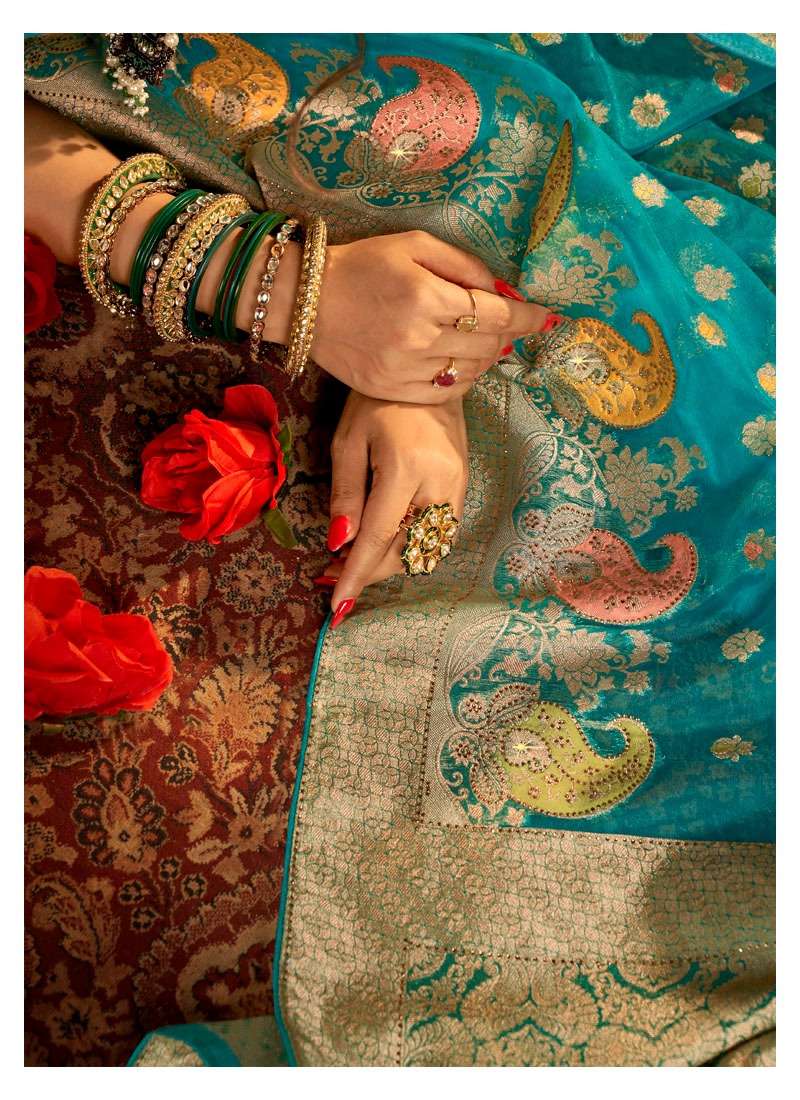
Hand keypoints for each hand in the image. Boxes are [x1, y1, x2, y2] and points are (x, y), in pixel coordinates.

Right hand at [311, 230, 549, 403]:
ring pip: (470, 373)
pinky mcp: (391, 390)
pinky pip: (444, 394)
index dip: (527, 318)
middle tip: (505, 323)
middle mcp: (419, 338)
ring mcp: (404, 370)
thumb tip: (504, 291)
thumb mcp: (415, 246)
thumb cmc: (363, 265)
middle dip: (506, 334)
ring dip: (485, 357)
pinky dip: (461, 380)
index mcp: (427, 297)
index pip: (497, 315)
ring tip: (478, 340)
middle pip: (488, 345)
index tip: (545, 317)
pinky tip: (456, 362)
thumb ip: (465, 266)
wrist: (306, 301)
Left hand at [316, 391, 468, 623]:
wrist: (427, 374)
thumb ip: (346, 495)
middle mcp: (440, 484)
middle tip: (337, 575)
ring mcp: (458, 487)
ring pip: (425, 548)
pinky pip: (439, 533)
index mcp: (407, 468)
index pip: (379, 536)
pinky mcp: (464, 487)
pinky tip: (387, 540)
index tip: (339, 604)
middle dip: (371, 570)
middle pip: (405, 550)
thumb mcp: (348, 443)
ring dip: (391, 561)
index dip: (357, 573)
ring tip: (358, 560)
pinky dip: (411, 544)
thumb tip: (341, 544)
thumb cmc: (378, 401)